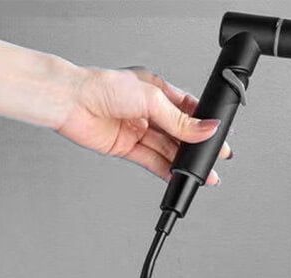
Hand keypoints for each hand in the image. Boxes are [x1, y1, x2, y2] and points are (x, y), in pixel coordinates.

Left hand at [55, 65, 232, 184]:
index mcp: (156, 90)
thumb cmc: (103, 88)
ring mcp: (136, 129)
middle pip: (178, 132)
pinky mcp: (124, 147)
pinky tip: (176, 176)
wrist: (72, 103)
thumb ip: (178, 120)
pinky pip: (149, 160)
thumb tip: (205, 128)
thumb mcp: (150, 99)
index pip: (188, 109)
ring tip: (199, 173)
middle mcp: (147, 110)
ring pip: (165, 149)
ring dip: (182, 162)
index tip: (218, 136)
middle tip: (215, 159)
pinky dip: (163, 169)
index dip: (203, 124)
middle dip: (196, 147)